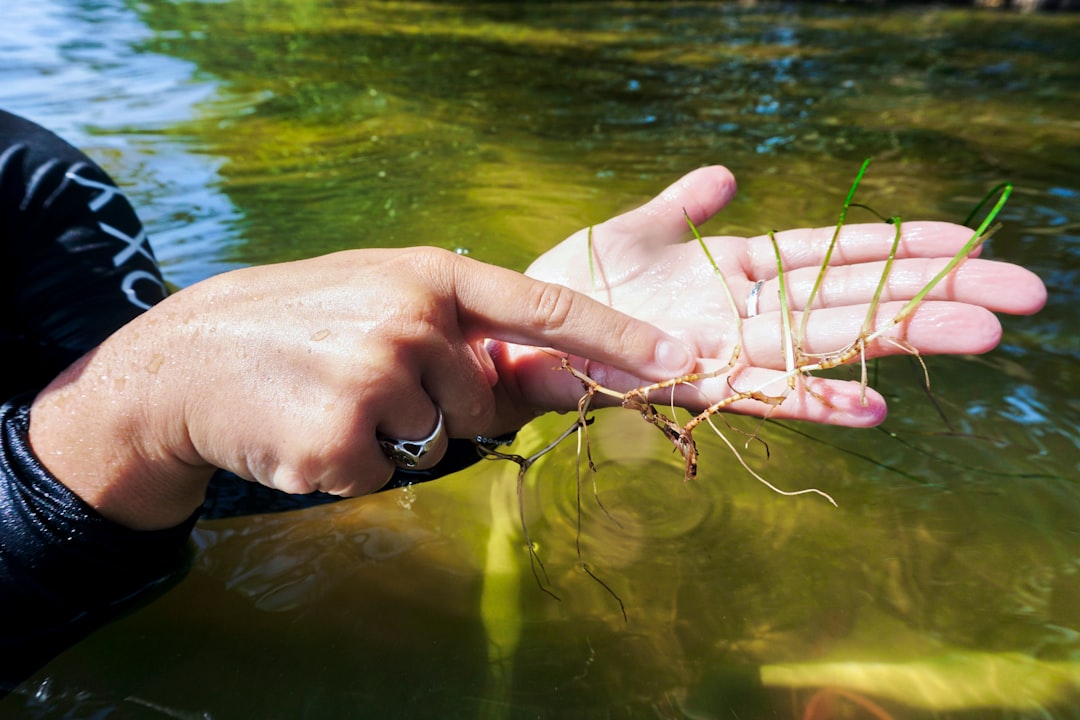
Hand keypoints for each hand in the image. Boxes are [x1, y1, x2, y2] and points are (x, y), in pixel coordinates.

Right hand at [28, 248, 695, 527]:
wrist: (187, 360)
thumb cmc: (299, 324)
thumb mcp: (384, 299)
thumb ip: (467, 334)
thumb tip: (555, 378)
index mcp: (428, 275)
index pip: (546, 305)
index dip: (620, 335)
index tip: (685, 355)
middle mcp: (410, 320)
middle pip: (484, 402)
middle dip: (441, 407)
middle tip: (365, 379)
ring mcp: (374, 380)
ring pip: (438, 444)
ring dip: (394, 437)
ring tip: (331, 398)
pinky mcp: (341, 443)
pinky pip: (389, 479)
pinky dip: (354, 467)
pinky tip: (308, 429)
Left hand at [504, 166, 1046, 426]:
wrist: (511, 323)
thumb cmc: (573, 280)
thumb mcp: (633, 230)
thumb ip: (682, 205)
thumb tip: (725, 173)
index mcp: (737, 269)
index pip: (837, 252)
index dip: (903, 246)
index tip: (974, 238)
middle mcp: (742, 313)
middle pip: (853, 299)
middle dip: (934, 296)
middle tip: (1023, 296)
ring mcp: (719, 349)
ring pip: (823, 344)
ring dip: (896, 340)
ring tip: (977, 336)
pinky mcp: (682, 384)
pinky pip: (755, 393)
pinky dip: (811, 400)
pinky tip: (870, 406)